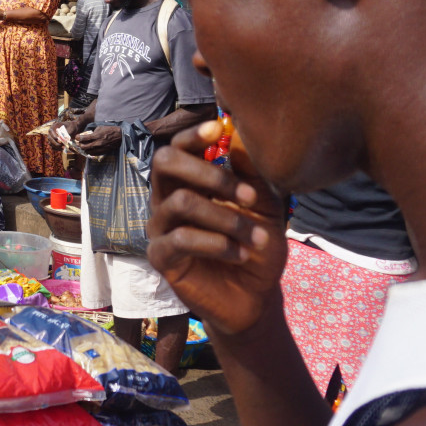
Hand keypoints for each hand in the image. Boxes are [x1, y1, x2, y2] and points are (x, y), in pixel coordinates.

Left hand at [75, 124, 121, 153]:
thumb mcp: (100, 127)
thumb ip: (93, 132)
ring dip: (84, 149)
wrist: (120, 136)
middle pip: (83, 147)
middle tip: (79, 142)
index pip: (83, 138)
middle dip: (79, 144)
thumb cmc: (109, 130)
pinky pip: (93, 154)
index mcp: (96, 136)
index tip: (77, 137)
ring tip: (84, 146)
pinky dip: (89, 151)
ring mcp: (100, 149)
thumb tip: (86, 134)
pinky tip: (89, 149)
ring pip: (87, 151)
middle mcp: (97, 143)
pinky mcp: (102, 152)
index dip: (78, 138)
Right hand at [147, 120, 287, 335]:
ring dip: (227, 217)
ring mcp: (161, 228)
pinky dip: (218, 244)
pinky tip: (241, 254)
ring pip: (181, 202)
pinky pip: (182, 239)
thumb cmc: (255, 246)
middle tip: (247, 193)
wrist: (255, 296)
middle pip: (164, 162)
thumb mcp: (264, 206)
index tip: (219, 128)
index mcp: (189, 182)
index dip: (193, 134)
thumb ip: (251, 172)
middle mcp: (168, 199)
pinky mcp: (161, 257)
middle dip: (207, 171)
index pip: (178, 147)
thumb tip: (239, 132)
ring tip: (257, 237)